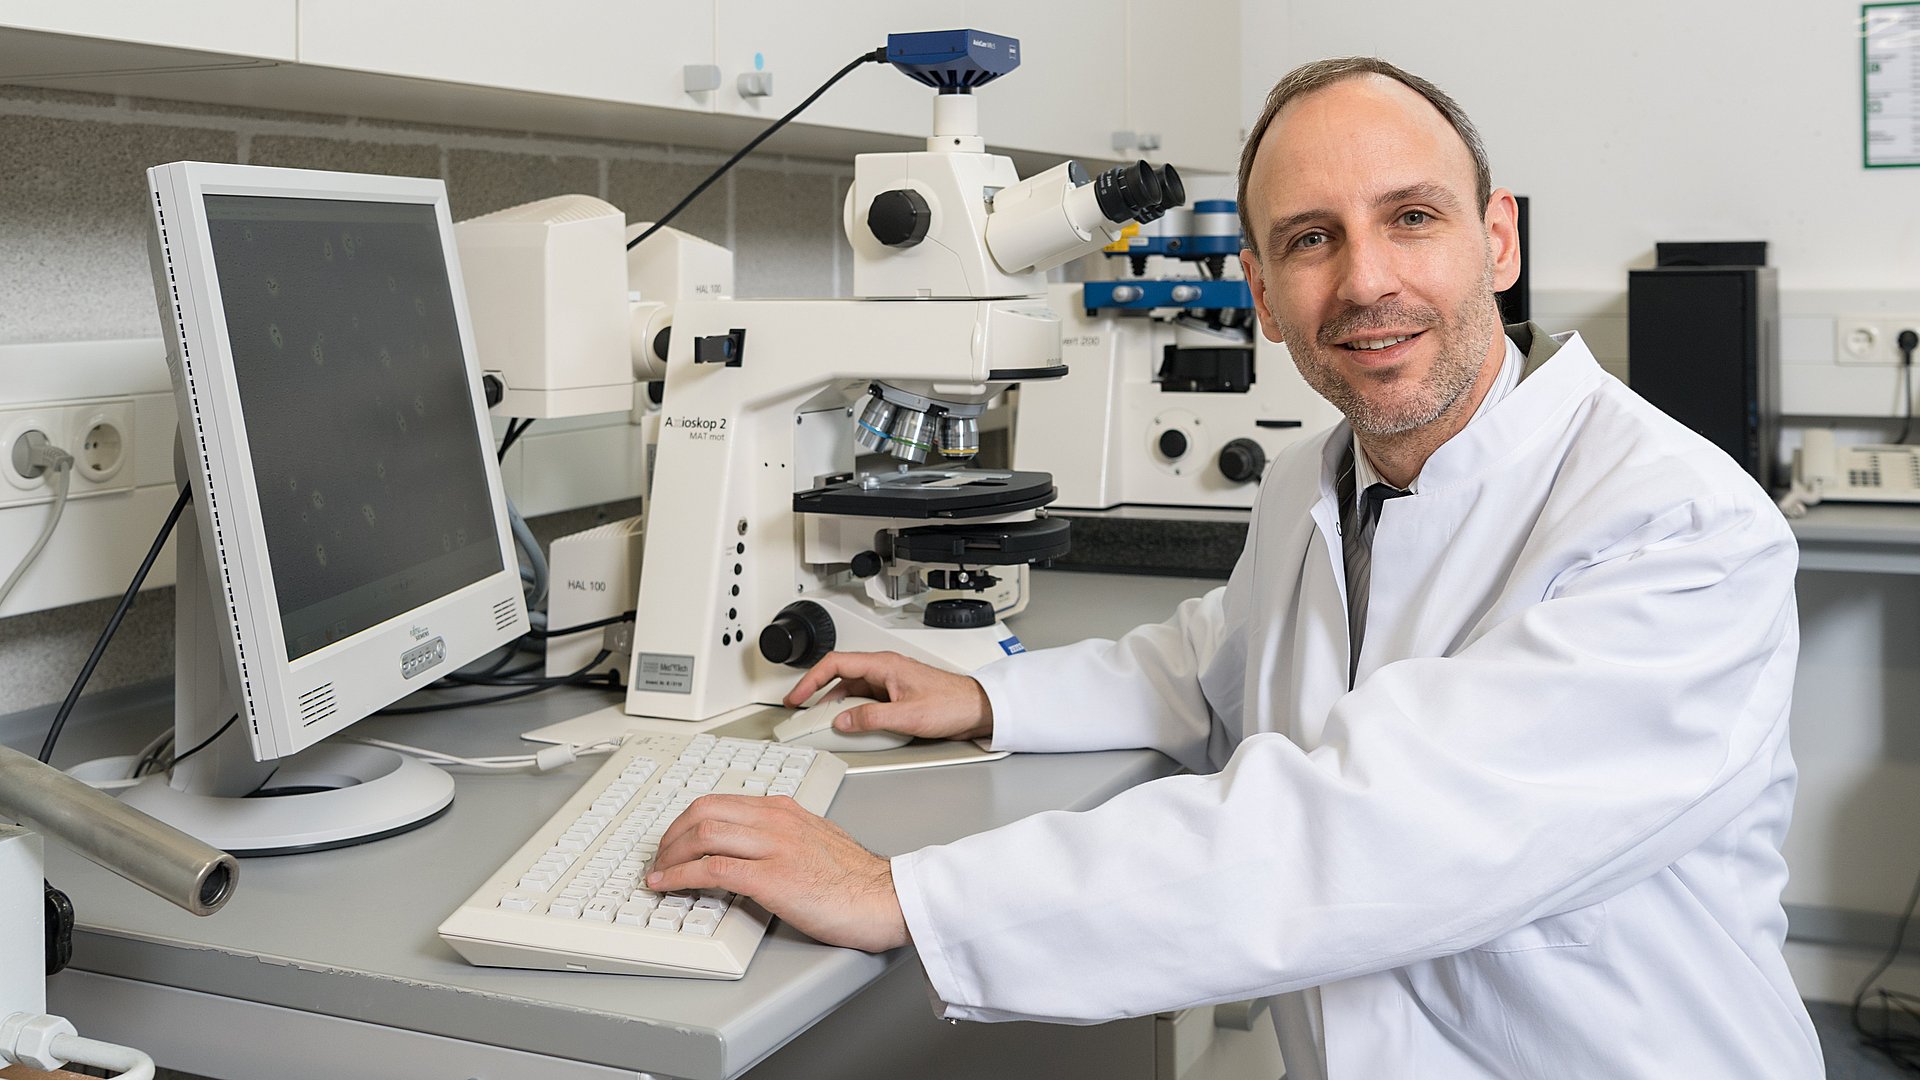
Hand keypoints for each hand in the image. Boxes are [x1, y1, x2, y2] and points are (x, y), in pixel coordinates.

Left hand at [646, 794, 908, 952]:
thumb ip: (785, 836)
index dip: (686, 820)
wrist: (886, 897)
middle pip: (702, 812)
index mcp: (785, 810)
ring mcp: (773, 846)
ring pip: (702, 835)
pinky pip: (711, 869)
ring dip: (669, 856)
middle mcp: (776, 820)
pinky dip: (680, 876)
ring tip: (657, 875)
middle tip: (659, 857)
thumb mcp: (817, 840)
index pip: (720, 802)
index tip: (674, 840)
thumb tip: (753, 849)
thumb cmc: (858, 879)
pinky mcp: (771, 877)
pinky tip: (666, 886)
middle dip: (670, 835)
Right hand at [784, 651, 993, 741]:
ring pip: (852, 691)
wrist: (977, 708)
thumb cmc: (951, 703)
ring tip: (822, 724)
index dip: (811, 679)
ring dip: (836, 707)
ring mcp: (890, 683)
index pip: (836, 664)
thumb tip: (841, 722)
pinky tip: (850, 727)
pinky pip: (866, 701)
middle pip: (840, 678)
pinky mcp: (896, 696)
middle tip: (802, 712)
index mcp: (884, 665)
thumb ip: (870, 719)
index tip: (797, 696)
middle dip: (818, 695)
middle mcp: (885, 670)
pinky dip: (853, 713)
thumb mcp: (906, 716)